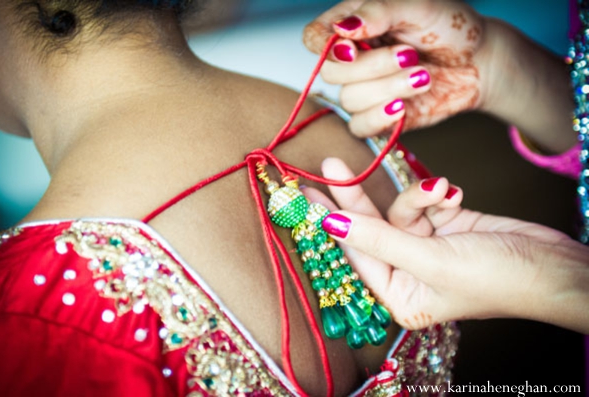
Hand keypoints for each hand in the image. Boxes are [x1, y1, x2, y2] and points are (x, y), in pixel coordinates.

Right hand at [303, 0, 490, 135]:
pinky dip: (381, 117)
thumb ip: (378, 11)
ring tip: (423, 76)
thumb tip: (342, 28)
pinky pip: (360, 127)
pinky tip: (405, 106)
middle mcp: (353, 58)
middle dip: (372, 67)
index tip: (353, 46)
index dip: (325, 46)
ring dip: (388, 89)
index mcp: (353, 26)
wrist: (479, 62)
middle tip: (409, 55)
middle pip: (330, 72)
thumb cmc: (450, 26)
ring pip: (349, 100)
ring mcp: (364, 89)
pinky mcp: (378, 116)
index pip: (314, 37)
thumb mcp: (419, 5)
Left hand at [303, 158, 588, 332]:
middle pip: (371, 227)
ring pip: (403, 208)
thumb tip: (331, 225)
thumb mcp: (430, 260)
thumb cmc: (497, 277)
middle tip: (331, 165)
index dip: (331, 221)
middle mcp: (408, 272)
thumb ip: (378, 240)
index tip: (308, 194)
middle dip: (357, 196)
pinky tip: (455, 195)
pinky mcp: (446, 226)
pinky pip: (426, 201)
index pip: (355, 253)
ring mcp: (427, 247)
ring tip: (443, 191)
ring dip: (420, 195)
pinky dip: (438, 194)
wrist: (556, 266)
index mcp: (399, 295)